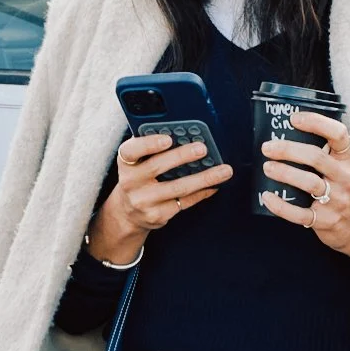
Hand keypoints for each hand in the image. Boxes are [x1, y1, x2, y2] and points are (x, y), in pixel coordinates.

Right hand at [88, 130, 232, 266]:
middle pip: (157, 167)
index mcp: (126, 164)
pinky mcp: (158, 215)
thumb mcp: (136, 163)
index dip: (148, 144)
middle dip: (182, 156)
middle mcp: (131, 184)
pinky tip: (214, 185)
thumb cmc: (138, 180)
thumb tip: (185, 135)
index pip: (130, 151)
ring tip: (224, 170)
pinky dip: (202, 192)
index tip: (168, 138)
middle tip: (202, 148)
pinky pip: (185, 202)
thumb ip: (152, 149)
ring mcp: (144, 202)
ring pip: (178, 188)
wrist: (128, 214)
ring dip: (204, 178)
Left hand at [261, 109, 349, 260]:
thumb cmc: (341, 188)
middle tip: (267, 148)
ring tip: (267, 167)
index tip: (293, 119)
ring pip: (309, 183)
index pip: (338, 134)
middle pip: (316, 157)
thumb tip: (287, 132)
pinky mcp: (325, 221)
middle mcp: (346, 177)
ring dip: (284, 173)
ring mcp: (337, 200)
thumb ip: (325, 151)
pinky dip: (280, 205)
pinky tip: (267, 196)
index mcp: (349, 158)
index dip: (316, 123)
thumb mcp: (342, 166)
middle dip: (288, 150)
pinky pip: (299, 213)